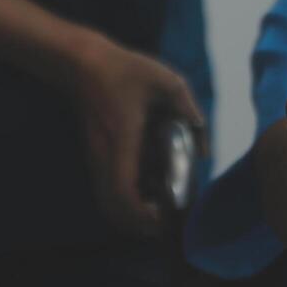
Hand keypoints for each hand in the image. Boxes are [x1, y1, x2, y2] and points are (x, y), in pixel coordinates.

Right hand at [68, 32, 206, 235]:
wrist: (82, 62)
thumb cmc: (125, 69)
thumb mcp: (167, 82)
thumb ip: (190, 111)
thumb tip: (204, 150)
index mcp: (123, 139)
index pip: (123, 189)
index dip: (141, 213)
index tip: (161, 217)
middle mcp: (105, 154)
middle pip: (112, 207)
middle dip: (138, 225)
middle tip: (165, 225)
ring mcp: (96, 157)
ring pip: (106, 202)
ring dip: (129, 216)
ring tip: (157, 215)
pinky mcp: (94, 155)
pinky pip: (105, 190)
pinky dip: (123, 203)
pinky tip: (146, 196)